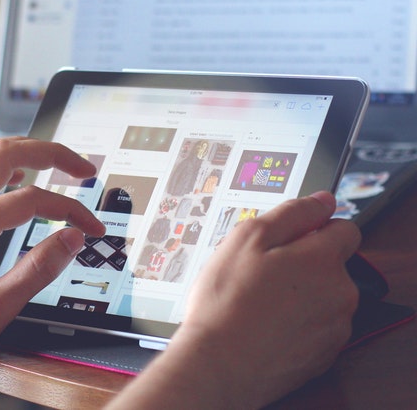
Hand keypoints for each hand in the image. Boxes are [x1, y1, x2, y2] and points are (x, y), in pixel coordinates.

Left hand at [0, 137, 105, 382]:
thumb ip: (37, 271)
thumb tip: (71, 239)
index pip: (30, 199)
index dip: (68, 208)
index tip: (90, 226)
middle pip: (3, 154)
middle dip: (49, 153)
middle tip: (82, 167)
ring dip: (20, 149)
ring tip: (51, 159)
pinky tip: (14, 176)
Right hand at [108, 192, 360, 408]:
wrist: (220, 363)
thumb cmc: (227, 301)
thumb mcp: (246, 238)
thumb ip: (291, 214)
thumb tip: (322, 201)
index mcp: (324, 259)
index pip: (344, 227)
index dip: (313, 227)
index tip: (287, 238)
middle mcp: (341, 292)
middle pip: (333, 263)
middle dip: (303, 261)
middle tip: (261, 270)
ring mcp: (335, 326)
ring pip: (325, 295)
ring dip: (301, 292)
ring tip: (260, 299)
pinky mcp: (325, 353)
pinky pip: (318, 325)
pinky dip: (299, 321)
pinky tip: (267, 322)